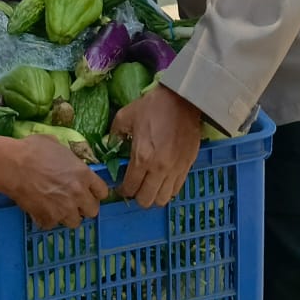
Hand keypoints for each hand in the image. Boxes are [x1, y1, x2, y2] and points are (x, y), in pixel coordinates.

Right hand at [6, 134, 111, 229]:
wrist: (13, 165)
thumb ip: (69, 157)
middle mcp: (78, 194)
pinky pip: (53, 224)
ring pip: (75, 222)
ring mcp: (64, 209)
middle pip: (93, 211)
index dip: (95, 192)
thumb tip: (69, 160)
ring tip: (56, 207)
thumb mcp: (57, 145)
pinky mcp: (48, 218)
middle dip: (84, 206)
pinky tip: (40, 209)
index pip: (103, 192)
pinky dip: (47, 219)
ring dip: (67, 215)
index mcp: (84, 175)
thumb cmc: (33, 150)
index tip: (88, 191)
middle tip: (72, 201)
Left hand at [113, 85, 202, 207]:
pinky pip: (176, 189)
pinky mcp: (187, 166)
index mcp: (142, 157)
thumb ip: (115, 134)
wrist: (182, 99)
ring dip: (154, 195)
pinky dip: (168, 189)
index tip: (122, 186)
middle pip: (146, 200)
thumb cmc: (152, 106)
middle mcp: (159, 168)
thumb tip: (111, 146)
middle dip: (138, 196)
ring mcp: (175, 169)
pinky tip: (163, 179)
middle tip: (135, 186)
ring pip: (163, 199)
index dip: (123, 190)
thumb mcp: (125, 115)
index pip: (130, 188)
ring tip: (150, 185)